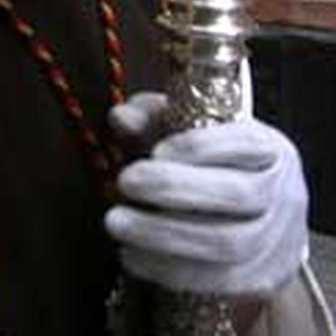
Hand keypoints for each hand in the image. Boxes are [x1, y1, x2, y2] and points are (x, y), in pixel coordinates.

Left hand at [105, 93, 308, 298]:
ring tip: (116, 222)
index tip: (154, 151)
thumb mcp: (185, 133)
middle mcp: (283, 193)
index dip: (200, 147)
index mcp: (269, 149)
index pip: (245, 144)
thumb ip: (152, 119)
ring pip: (228, 243)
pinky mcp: (264, 279)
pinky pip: (220, 281)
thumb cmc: (211, 167)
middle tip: (123, 182)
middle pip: (238, 194)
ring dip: (164, 235)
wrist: (254, 222)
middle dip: (174, 187)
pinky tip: (132, 256)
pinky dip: (171, 271)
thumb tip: (122, 118)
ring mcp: (279, 240)